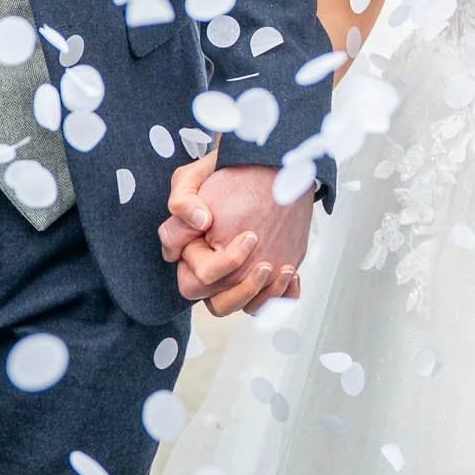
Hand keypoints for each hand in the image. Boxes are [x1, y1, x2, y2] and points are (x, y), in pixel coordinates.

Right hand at [160, 151, 314, 314]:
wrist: (264, 167)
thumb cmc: (226, 173)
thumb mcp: (193, 177)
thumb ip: (183, 201)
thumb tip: (200, 222)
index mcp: (191, 255)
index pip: (193, 281)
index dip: (219, 266)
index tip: (248, 237)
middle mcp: (214, 271)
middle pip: (218, 305)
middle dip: (242, 288)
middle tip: (264, 261)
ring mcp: (239, 276)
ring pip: (245, 308)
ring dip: (264, 295)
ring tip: (283, 269)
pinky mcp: (264, 276)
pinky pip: (271, 303)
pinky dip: (283, 296)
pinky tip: (292, 274)